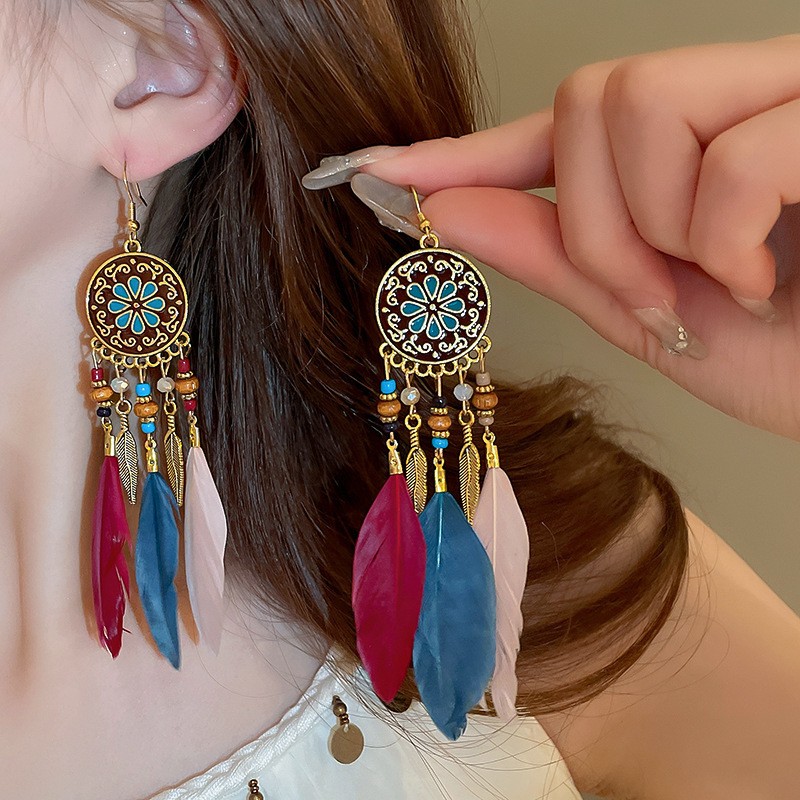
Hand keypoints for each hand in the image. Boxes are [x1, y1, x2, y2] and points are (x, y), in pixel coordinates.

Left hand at [302, 37, 799, 442]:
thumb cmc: (795, 358)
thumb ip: (555, 255)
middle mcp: (735, 98)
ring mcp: (789, 94)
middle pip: (588, 98)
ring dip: (651, 229)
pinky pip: (728, 152)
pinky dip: (722, 237)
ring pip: (638, 104)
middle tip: (653, 296)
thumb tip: (443, 206)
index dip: (462, 150)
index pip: (550, 131)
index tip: (376, 168)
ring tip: (718, 285)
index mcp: (683, 152)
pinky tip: (768, 275)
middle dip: (593, 222)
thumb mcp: (653, 317)